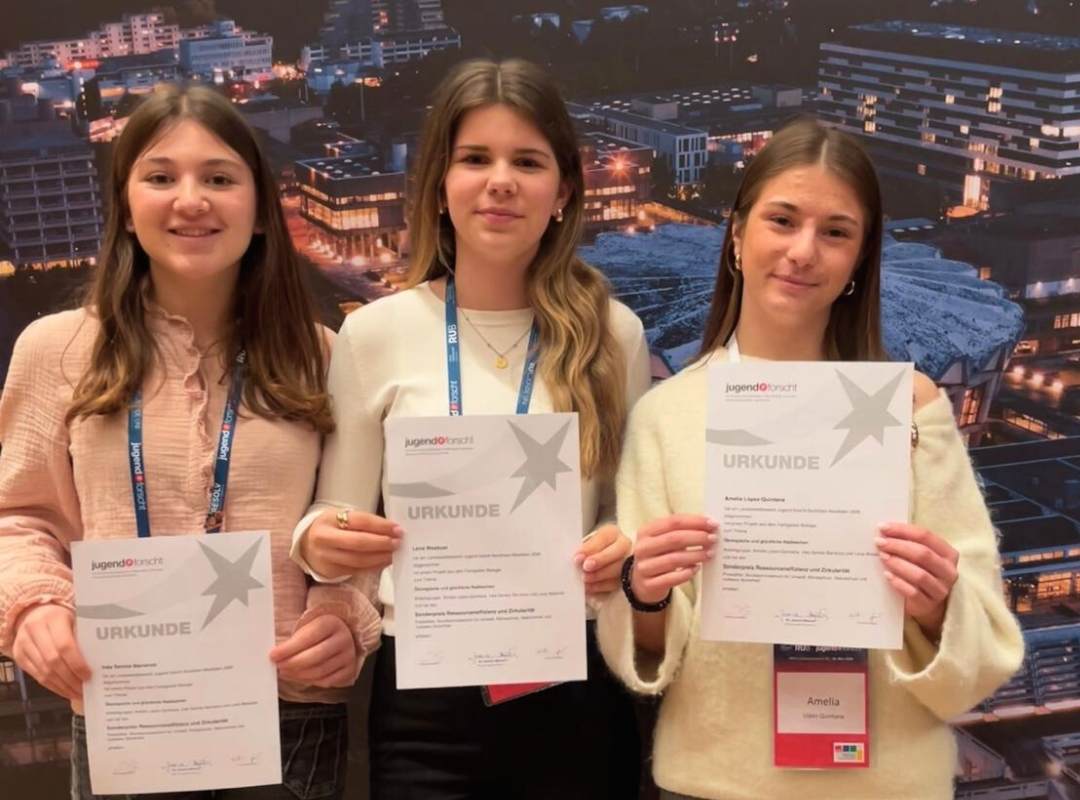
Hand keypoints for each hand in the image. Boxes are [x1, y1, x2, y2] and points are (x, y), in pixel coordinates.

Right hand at [12, 603, 90, 701]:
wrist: (35, 613)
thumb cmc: (61, 618)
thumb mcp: (74, 619)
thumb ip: (83, 636)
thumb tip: (101, 661)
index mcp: (52, 618)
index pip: (65, 646)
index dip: (77, 664)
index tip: (88, 675)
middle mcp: (35, 630)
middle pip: (53, 661)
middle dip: (70, 679)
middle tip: (84, 688)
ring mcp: (23, 643)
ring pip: (43, 672)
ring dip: (62, 686)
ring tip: (76, 692)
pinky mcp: (19, 655)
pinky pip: (36, 676)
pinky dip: (52, 686)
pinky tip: (64, 690)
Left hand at [270, 614, 357, 687]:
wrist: (338, 637)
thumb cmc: (318, 634)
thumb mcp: (307, 628)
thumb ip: (292, 641)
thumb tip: (274, 655)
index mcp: (331, 623)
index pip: (308, 637)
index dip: (288, 648)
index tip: (273, 655)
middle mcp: (343, 639)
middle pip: (315, 656)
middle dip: (292, 664)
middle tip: (278, 666)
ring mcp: (348, 656)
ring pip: (319, 671)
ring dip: (298, 675)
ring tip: (285, 672)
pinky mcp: (349, 670)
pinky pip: (327, 681)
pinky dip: (310, 681)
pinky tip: (299, 677)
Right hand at [300, 508, 402, 579]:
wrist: (306, 545)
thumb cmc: (331, 527)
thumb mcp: (341, 517)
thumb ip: (363, 522)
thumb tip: (391, 530)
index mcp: (329, 520)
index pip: (360, 521)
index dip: (381, 525)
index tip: (397, 529)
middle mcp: (325, 539)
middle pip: (359, 542)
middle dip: (382, 543)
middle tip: (398, 542)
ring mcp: (326, 558)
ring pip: (359, 560)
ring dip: (380, 557)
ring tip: (394, 553)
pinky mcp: (331, 572)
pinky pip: (357, 570)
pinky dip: (374, 566)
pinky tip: (384, 561)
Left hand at [574, 524, 630, 596]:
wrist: (601, 557)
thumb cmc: (593, 549)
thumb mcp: (588, 544)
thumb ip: (585, 549)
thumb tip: (578, 559)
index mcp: (612, 533)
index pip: (603, 538)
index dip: (590, 548)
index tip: (578, 557)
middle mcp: (624, 545)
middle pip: (616, 552)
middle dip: (600, 560)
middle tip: (585, 567)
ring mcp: (628, 562)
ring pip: (618, 568)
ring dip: (600, 575)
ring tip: (585, 578)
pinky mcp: (626, 578)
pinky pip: (616, 582)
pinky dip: (601, 586)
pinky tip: (589, 587)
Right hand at [630, 515, 717, 604]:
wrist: (641, 581)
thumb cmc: (659, 555)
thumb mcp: (663, 540)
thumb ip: (681, 532)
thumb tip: (709, 527)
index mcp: (646, 531)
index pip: (673, 522)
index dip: (695, 522)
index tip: (713, 524)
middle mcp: (642, 548)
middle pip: (674, 539)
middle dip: (697, 537)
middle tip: (713, 539)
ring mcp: (644, 567)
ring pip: (674, 559)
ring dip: (695, 555)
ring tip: (709, 554)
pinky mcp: (649, 584)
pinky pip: (671, 578)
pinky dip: (687, 573)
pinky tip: (696, 568)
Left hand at [876, 523, 958, 640]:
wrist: (927, 603)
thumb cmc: (921, 571)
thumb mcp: (920, 556)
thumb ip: (908, 543)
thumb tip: (883, 530)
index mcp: (948, 554)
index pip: (926, 536)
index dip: (903, 530)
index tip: (882, 527)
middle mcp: (948, 571)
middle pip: (923, 554)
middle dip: (898, 546)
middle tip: (879, 543)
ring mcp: (941, 590)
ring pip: (920, 574)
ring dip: (898, 563)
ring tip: (882, 557)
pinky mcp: (929, 605)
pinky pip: (913, 592)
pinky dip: (898, 582)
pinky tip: (887, 575)